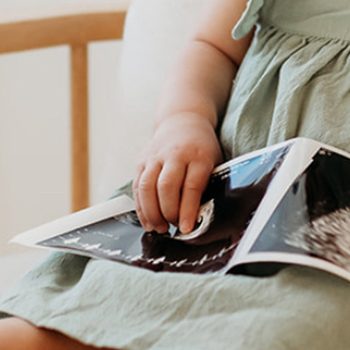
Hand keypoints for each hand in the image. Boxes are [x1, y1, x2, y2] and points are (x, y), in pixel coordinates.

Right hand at [133, 114, 221, 234]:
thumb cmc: (201, 148)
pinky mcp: (142, 161)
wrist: (182, 121)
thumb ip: (207, 185)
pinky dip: (141, 207)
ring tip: (160, 228)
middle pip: (166, 186)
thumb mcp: (213, 162)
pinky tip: (148, 221)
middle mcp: (175, 154)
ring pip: (147, 187)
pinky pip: (137, 187)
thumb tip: (201, 218)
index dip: (188, 210)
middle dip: (168, 212)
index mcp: (199, 155)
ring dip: (152, 213)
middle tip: (174, 227)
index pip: (192, 186)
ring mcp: (155, 156)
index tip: (187, 228)